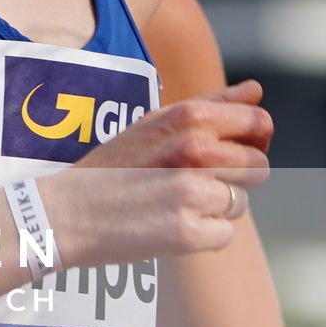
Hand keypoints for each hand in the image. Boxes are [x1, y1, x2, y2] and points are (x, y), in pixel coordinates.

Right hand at [45, 82, 273, 268]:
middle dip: (235, 178)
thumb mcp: (156, 122)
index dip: (254, 140)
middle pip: (258, 166)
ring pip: (240, 202)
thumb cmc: (114, 166)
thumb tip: (257, 90)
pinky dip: (204, 235)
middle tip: (194, 183)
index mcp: (188, 117)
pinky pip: (224, 234)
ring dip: (217, 208)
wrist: (67, 212)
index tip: (234, 150)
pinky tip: (172, 226)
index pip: (258, 122)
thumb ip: (212, 104)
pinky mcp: (188, 232)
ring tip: (177, 204)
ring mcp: (192, 192)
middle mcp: (194, 150)